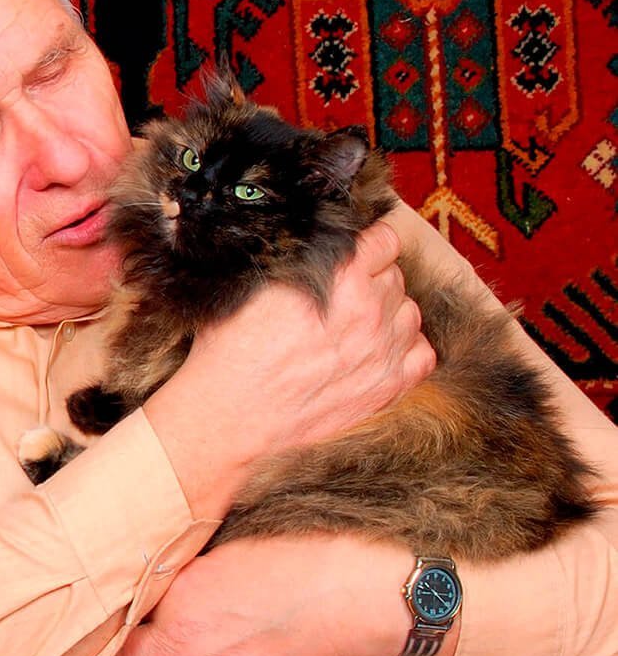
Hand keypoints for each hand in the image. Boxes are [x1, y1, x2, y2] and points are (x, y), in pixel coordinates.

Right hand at [146, 221, 435, 518]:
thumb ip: (297, 257)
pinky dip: (405, 349)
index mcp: (341, 275)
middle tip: (338, 298)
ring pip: (410, 313)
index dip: (365, 246)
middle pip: (395, 277)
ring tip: (353, 328)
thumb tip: (314, 240)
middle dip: (371, 281)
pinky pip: (422, 354)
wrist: (232, 415)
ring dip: (389, 315)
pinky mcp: (388, 387)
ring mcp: (384, 350)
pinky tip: (376, 351)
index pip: (384, 240)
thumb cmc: (232, 350)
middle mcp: (371, 309)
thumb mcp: (253, 285)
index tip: (351, 257)